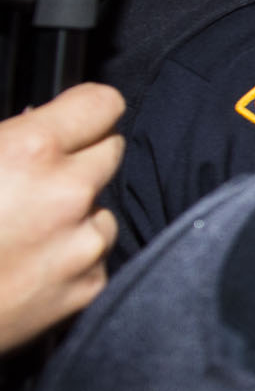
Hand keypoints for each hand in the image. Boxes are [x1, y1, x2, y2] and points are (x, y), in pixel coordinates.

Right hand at [0, 83, 124, 354]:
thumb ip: (7, 136)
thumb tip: (33, 118)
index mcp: (31, 150)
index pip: (101, 104)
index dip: (84, 111)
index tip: (74, 119)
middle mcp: (68, 194)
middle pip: (109, 153)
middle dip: (78, 160)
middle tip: (35, 179)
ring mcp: (82, 244)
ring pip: (103, 210)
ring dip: (76, 214)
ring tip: (22, 230)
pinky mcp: (87, 287)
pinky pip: (94, 257)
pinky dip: (70, 257)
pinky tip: (26, 264)